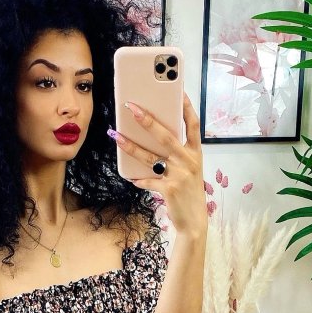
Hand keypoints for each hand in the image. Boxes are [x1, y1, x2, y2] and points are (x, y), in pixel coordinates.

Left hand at [119, 91, 206, 237]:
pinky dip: (138, 179)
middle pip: (166, 135)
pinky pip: (147, 180)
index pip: (193, 124)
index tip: (177, 90)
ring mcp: (179, 175)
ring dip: (130, 146)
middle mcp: (189, 161)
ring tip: (116, 136)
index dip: (186, 106)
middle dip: (147, 120)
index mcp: (195, 153)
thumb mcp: (190, 170)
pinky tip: (130, 177)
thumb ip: (177, 154)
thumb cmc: (189, 193)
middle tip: (131, 108)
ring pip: (150, 156)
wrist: (194, 222)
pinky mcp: (169, 189)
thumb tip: (155, 137)